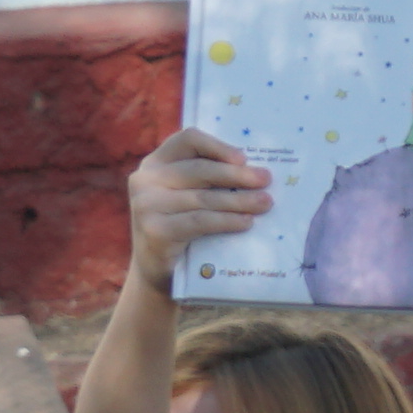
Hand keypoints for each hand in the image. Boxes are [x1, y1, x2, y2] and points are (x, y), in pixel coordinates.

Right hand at [125, 130, 268, 276]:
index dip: (217, 146)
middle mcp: (145, 179)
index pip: (188, 140)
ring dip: (239, 200)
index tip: (244, 158)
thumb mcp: (188, 197)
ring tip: (264, 203)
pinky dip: (227, 221)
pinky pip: (199, 221)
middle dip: (237, 175)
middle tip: (266, 180)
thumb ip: (209, 181)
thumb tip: (257, 171)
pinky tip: (246, 223)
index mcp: (156, 162)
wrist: (158, 272)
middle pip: (199, 169)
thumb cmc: (182, 230)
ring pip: (203, 197)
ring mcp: (146, 204)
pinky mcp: (154, 230)